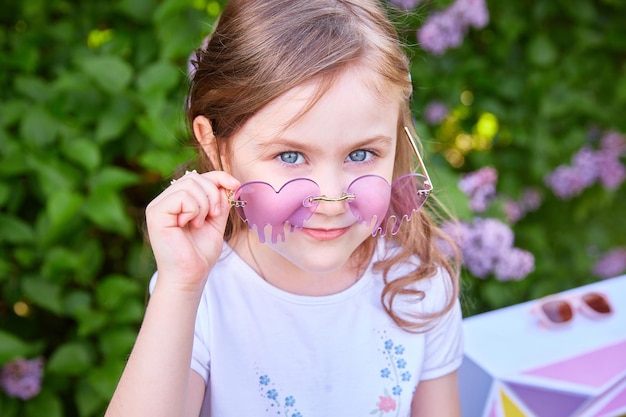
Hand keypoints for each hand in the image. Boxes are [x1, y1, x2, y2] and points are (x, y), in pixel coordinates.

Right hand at [145, 170, 240, 292]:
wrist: (191, 275)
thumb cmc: (200, 253)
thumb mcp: (216, 222)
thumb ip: (220, 202)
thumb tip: (231, 183)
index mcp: (178, 201)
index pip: (198, 177)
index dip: (219, 177)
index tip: (236, 185)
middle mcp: (165, 200)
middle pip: (194, 177)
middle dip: (213, 194)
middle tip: (214, 215)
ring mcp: (158, 205)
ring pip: (189, 184)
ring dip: (203, 204)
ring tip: (200, 223)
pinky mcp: (155, 212)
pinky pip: (182, 196)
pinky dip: (194, 209)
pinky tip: (190, 224)